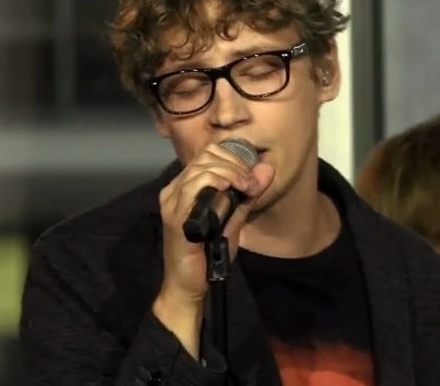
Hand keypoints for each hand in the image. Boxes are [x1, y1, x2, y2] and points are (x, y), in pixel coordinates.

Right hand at [152, 142, 274, 354]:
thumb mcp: (232, 220)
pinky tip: (230, 188)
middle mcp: (174, 190)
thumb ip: (248, 196)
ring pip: (200, 168)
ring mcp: (172, 202)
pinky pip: (194, 186)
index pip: (206, 155)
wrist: (189, 285)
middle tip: (252, 181)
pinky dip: (215, 181)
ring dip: (229, 172)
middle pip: (204, 157)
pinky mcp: (175, 216)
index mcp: (184, 188)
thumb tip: (267, 169)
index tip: (252, 174)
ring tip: (246, 186)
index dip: (232, 156)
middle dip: (234, 163)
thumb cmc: (207, 255)